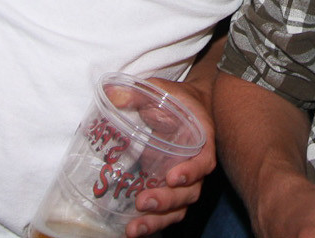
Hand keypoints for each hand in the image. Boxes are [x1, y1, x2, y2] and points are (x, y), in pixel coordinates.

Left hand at [128, 76, 217, 237]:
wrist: (188, 108)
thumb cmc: (177, 99)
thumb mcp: (160, 90)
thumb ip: (138, 92)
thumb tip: (111, 95)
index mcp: (202, 141)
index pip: (203, 162)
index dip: (192, 171)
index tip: (173, 177)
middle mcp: (195, 166)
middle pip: (189, 193)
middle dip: (166, 201)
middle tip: (143, 202)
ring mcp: (183, 181)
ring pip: (178, 208)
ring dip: (158, 220)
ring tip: (133, 229)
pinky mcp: (169, 189)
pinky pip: (166, 212)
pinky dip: (152, 223)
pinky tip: (130, 230)